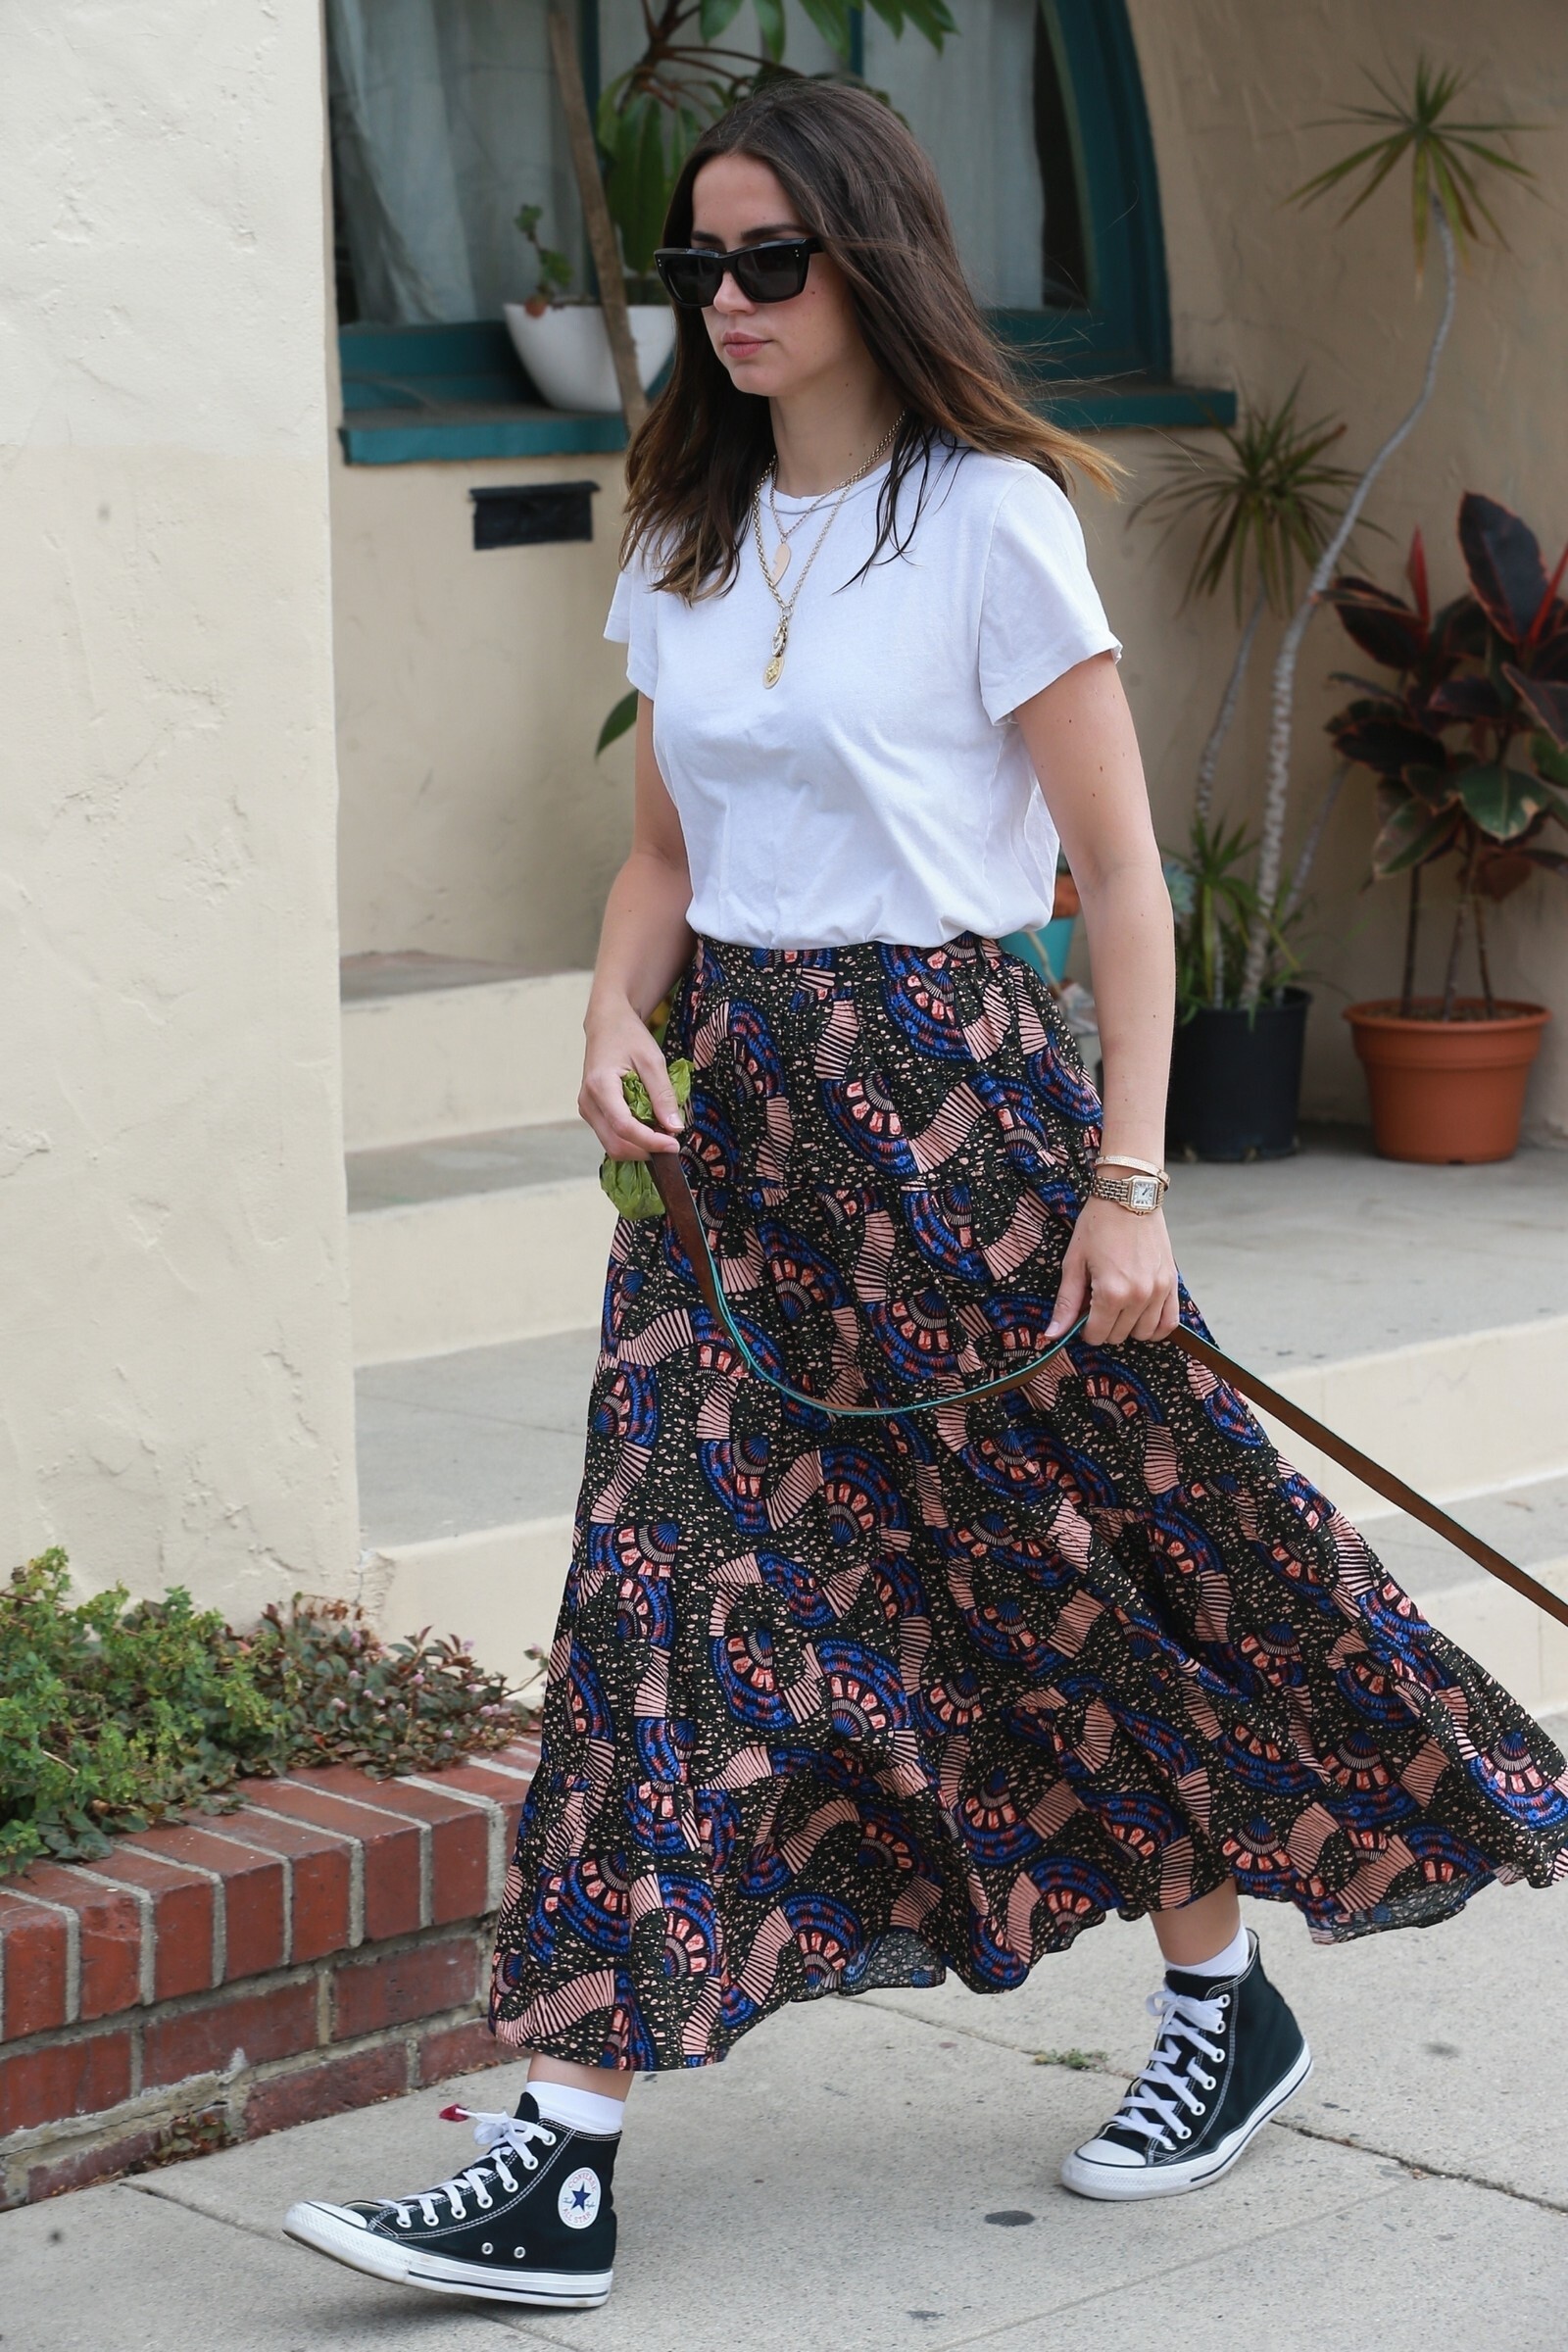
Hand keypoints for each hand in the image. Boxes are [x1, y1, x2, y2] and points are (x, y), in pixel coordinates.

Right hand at [579, 1000, 684, 1160]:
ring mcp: (587, 1110)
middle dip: (645, 1150)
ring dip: (639, 1146)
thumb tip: (675, 1127)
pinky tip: (649, 1127)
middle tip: (672, 1141)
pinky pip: (612, 1136)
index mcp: (600, 1086)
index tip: (674, 1144)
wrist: (607, 1025)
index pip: (624, 1127)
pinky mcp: (592, 1113)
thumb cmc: (628, 1037)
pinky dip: (632, 1139)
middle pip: (615, 1144)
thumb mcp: (653, 1061)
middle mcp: (588, 1103)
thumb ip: (663, 1095)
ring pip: (613, 1145)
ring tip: (662, 1132)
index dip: (651, 1141)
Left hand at [1044, 1197, 1179, 1348]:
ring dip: (1128, 1327)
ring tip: (1119, 1307)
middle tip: (1098, 1304)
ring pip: (1144, 1333)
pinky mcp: (1172, 1283)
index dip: (1085, 1329)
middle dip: (1104, 1326)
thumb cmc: (1097, 1225)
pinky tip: (1142, 1318)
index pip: (1097, 1335)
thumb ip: (1066, 1303)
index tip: (1083, 1314)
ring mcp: (1159, 1291)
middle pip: (1118, 1336)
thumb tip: (1052, 1336)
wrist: (1128, 1196)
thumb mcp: (1074, 1263)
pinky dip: (1156, 1327)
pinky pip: (1169, 1322)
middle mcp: (1138, 1296)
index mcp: (1111, 1292)